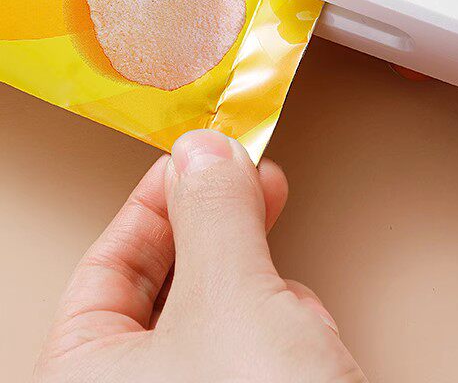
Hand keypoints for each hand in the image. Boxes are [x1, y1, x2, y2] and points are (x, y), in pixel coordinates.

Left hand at [35, 130, 366, 382]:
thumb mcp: (231, 304)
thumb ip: (213, 216)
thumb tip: (203, 151)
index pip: (105, 269)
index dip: (156, 204)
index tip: (199, 158)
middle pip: (169, 286)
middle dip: (220, 236)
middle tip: (251, 182)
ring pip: (224, 312)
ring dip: (263, 289)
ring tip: (291, 300)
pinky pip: (260, 344)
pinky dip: (287, 327)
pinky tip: (313, 341)